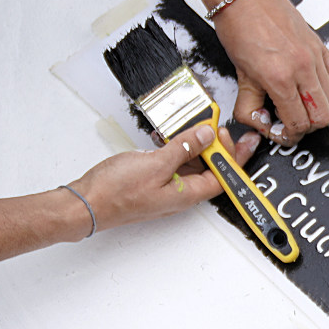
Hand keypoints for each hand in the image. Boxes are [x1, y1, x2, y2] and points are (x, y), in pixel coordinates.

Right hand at [72, 124, 222, 229]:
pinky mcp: (152, 182)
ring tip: (194, 126)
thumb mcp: (156, 164)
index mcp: (186, 194)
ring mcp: (165, 189)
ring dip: (194, 145)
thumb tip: (206, 136)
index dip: (234, 157)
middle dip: (215, 147)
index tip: (241, 138)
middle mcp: (179, 194)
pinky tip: (169, 137)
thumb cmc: (115, 192)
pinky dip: (175, 149)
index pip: (223, 177)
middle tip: (214, 125)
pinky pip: (171, 164)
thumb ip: (184, 148)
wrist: (87, 203)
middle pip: (209, 170)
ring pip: (190, 165)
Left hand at [212, 0, 328, 142]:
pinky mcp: (319, 45)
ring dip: (317, 107)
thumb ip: (250, 105)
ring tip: (299, 102)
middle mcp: (302, 67)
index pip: (297, 123)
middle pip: (322, 117)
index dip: (288, 135)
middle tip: (290, 120)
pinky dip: (326, 86)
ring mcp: (314, 56)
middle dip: (306, 125)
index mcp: (279, 78)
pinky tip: (309, 83)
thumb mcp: (239, 74)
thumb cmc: (238, 26)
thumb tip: (260, 122)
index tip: (280, 131)